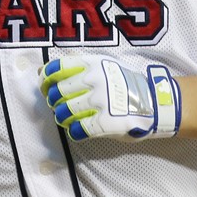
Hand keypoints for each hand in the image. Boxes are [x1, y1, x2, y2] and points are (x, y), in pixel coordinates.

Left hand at [39, 55, 181, 140]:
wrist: (156, 102)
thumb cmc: (126, 84)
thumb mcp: (104, 66)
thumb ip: (75, 68)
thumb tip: (40, 72)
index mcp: (92, 64)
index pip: (55, 68)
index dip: (45, 80)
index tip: (46, 87)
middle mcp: (94, 81)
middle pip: (56, 93)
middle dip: (54, 102)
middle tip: (61, 105)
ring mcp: (99, 102)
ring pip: (63, 113)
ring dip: (63, 118)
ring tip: (70, 118)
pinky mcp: (105, 122)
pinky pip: (77, 130)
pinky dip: (74, 132)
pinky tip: (80, 129)